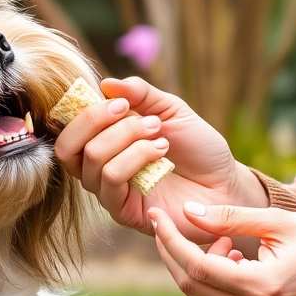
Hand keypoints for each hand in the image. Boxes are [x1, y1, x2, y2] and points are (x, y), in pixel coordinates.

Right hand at [52, 77, 262, 240]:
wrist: (226, 181)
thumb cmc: (198, 147)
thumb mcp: (171, 110)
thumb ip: (141, 94)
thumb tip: (106, 83)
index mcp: (103, 141)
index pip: (69, 129)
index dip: (85, 111)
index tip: (121, 102)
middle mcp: (99, 168)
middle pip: (69, 146)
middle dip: (100, 121)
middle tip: (139, 115)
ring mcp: (109, 192)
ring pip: (93, 160)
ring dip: (128, 139)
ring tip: (160, 135)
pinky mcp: (124, 212)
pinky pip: (111, 182)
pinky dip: (135, 158)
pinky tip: (161, 153)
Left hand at [149, 202, 295, 295]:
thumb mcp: (279, 222)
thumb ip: (230, 218)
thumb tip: (186, 212)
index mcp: (260, 288)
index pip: (197, 267)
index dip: (171, 240)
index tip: (157, 215)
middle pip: (189, 284)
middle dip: (171, 250)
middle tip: (168, 221)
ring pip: (197, 295)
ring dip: (193, 262)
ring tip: (224, 238)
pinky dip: (208, 276)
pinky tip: (231, 256)